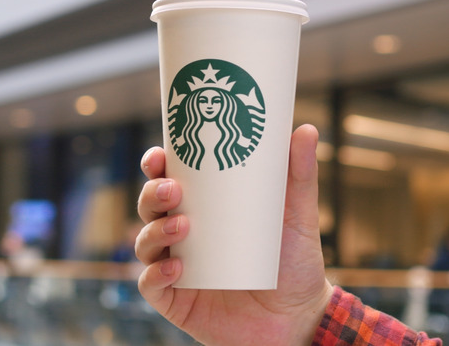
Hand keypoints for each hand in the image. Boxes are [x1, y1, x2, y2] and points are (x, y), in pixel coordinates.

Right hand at [135, 124, 333, 345]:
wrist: (299, 318)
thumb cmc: (293, 263)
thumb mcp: (297, 216)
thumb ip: (298, 176)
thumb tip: (305, 129)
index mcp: (202, 209)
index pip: (167, 180)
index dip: (156, 165)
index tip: (162, 155)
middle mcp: (181, 235)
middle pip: (149, 206)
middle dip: (152, 193)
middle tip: (175, 190)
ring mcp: (174, 266)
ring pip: (144, 242)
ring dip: (155, 230)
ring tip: (182, 228)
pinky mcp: (174, 299)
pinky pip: (150, 284)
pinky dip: (155, 273)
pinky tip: (176, 267)